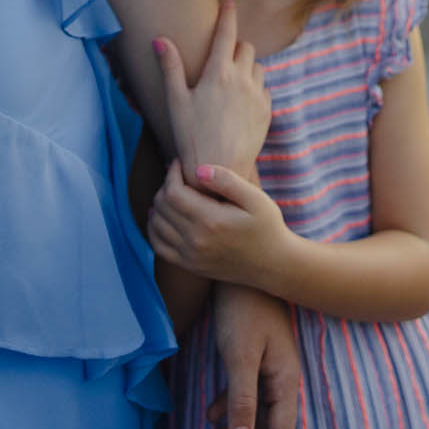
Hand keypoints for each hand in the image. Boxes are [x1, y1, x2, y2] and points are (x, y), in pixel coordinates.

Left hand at [149, 159, 289, 286]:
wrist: (274, 265)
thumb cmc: (268, 226)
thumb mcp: (256, 198)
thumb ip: (228, 181)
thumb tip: (199, 169)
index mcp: (211, 221)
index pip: (173, 192)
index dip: (171, 173)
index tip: (179, 161)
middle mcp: (196, 241)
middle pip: (162, 207)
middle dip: (164, 185)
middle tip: (178, 175)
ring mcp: (191, 256)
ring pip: (156, 225)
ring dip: (159, 205)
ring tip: (173, 192)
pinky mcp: (190, 266)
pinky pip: (159, 246)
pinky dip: (154, 229)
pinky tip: (163, 217)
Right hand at [153, 0, 269, 180]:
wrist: (219, 170)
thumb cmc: (191, 136)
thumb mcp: (176, 101)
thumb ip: (170, 67)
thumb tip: (159, 38)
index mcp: (219, 72)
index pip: (226, 33)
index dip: (228, 14)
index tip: (229, 2)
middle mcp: (242, 80)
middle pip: (246, 47)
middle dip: (236, 46)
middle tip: (223, 56)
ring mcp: (258, 96)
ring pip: (258, 67)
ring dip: (247, 67)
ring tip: (231, 81)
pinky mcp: (267, 112)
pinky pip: (265, 89)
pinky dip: (255, 87)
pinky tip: (241, 101)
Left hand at [207, 283, 299, 428]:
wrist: (241, 265)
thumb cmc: (243, 309)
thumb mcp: (240, 357)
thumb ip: (242, 402)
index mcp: (284, 381)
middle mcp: (281, 377)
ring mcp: (269, 366)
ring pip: (254, 413)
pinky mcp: (254, 354)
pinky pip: (245, 394)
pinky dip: (229, 410)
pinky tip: (211, 417)